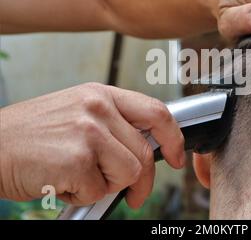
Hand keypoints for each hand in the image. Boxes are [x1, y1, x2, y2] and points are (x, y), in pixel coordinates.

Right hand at [0, 83, 184, 207]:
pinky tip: (62, 181)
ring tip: (79, 177)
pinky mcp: (76, 159)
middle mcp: (98, 108)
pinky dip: (83, 195)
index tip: (177, 156)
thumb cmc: (33, 134)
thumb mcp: (78, 113)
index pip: (156, 111)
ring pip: (128, 173)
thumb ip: (114, 124)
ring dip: (106, 185)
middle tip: (133, 194)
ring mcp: (88, 132)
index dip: (173, 137)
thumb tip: (147, 146)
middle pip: (144, 152)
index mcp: (101, 95)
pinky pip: (99, 190)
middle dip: (141, 181)